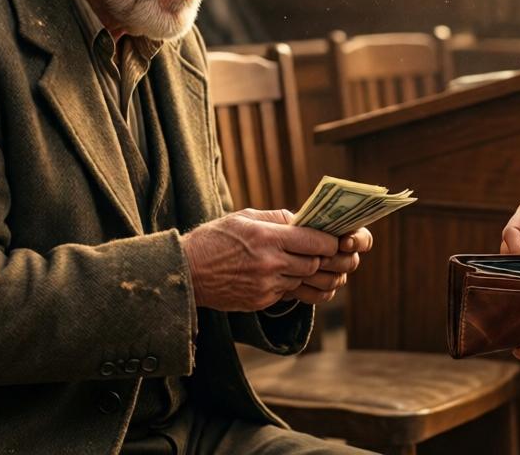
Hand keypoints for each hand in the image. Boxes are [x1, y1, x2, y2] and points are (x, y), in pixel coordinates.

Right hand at [181, 208, 339, 310]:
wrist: (185, 273)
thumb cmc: (215, 239)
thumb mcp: (245, 217)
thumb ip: (278, 219)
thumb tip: (305, 221)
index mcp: (267, 238)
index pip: (316, 242)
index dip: (330, 241)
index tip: (334, 238)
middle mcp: (269, 264)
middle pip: (314, 264)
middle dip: (322, 258)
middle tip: (323, 251)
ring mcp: (265, 286)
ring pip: (303, 280)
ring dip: (307, 272)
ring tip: (307, 263)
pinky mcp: (260, 301)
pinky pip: (288, 293)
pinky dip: (291, 284)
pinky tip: (286, 275)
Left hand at [286, 227, 374, 304]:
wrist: (271, 257)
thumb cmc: (281, 232)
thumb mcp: (288, 222)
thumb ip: (302, 222)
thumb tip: (305, 225)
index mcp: (342, 233)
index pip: (363, 238)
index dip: (358, 241)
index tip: (343, 243)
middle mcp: (343, 254)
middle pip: (352, 262)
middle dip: (334, 261)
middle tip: (319, 260)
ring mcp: (335, 274)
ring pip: (338, 280)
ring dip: (319, 276)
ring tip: (300, 271)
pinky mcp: (323, 291)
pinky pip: (324, 295)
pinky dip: (309, 290)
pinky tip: (293, 285)